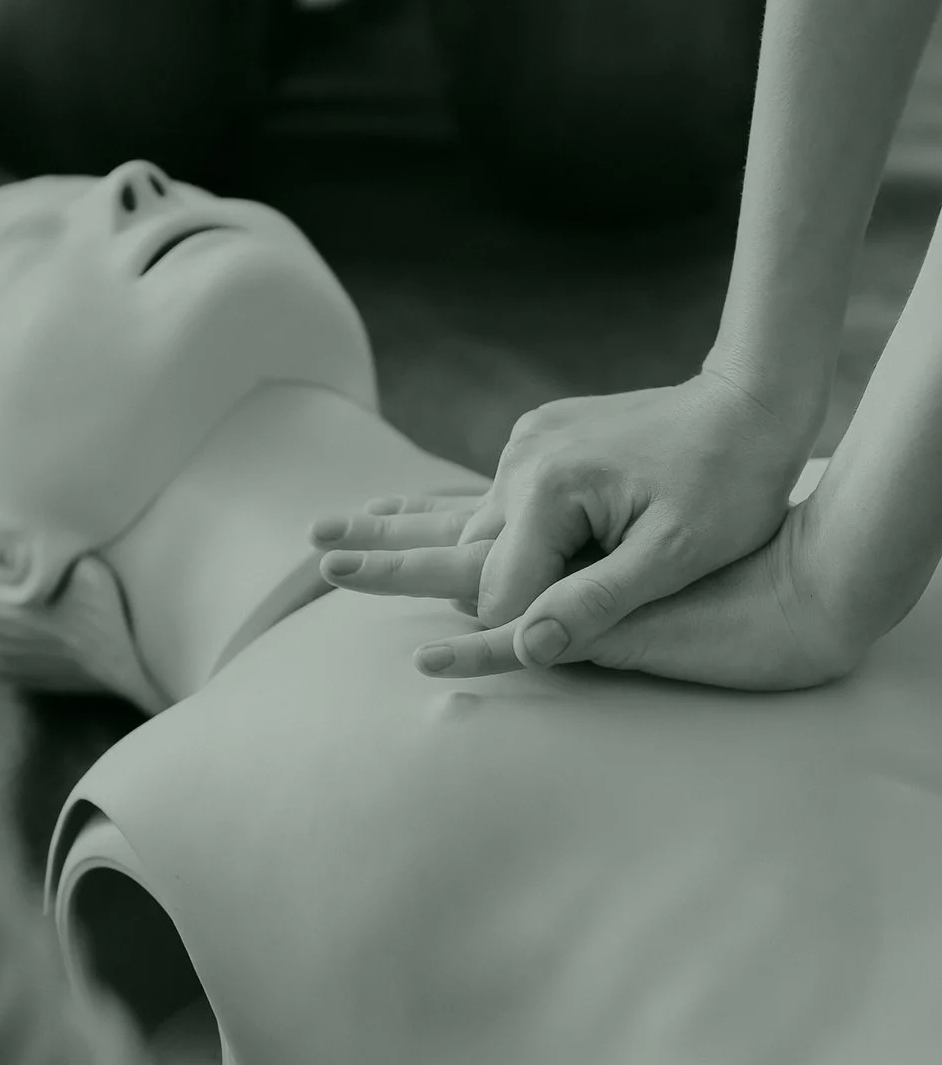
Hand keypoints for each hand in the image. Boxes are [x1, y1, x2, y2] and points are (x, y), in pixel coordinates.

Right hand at [317, 370, 823, 670]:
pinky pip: (491, 494)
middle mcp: (524, 463)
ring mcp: (529, 448)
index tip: (481, 664)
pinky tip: (407, 506)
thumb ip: (598, 600)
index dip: (502, 631)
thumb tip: (530, 647)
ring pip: (461, 511)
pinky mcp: (541, 442)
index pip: (500, 586)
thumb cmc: (729, 483)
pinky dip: (448, 509)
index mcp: (549, 490)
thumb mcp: (676, 554)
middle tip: (314, 554)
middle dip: (384, 557)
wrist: (751, 400)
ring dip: (398, 526)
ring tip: (331, 527)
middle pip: (452, 536)